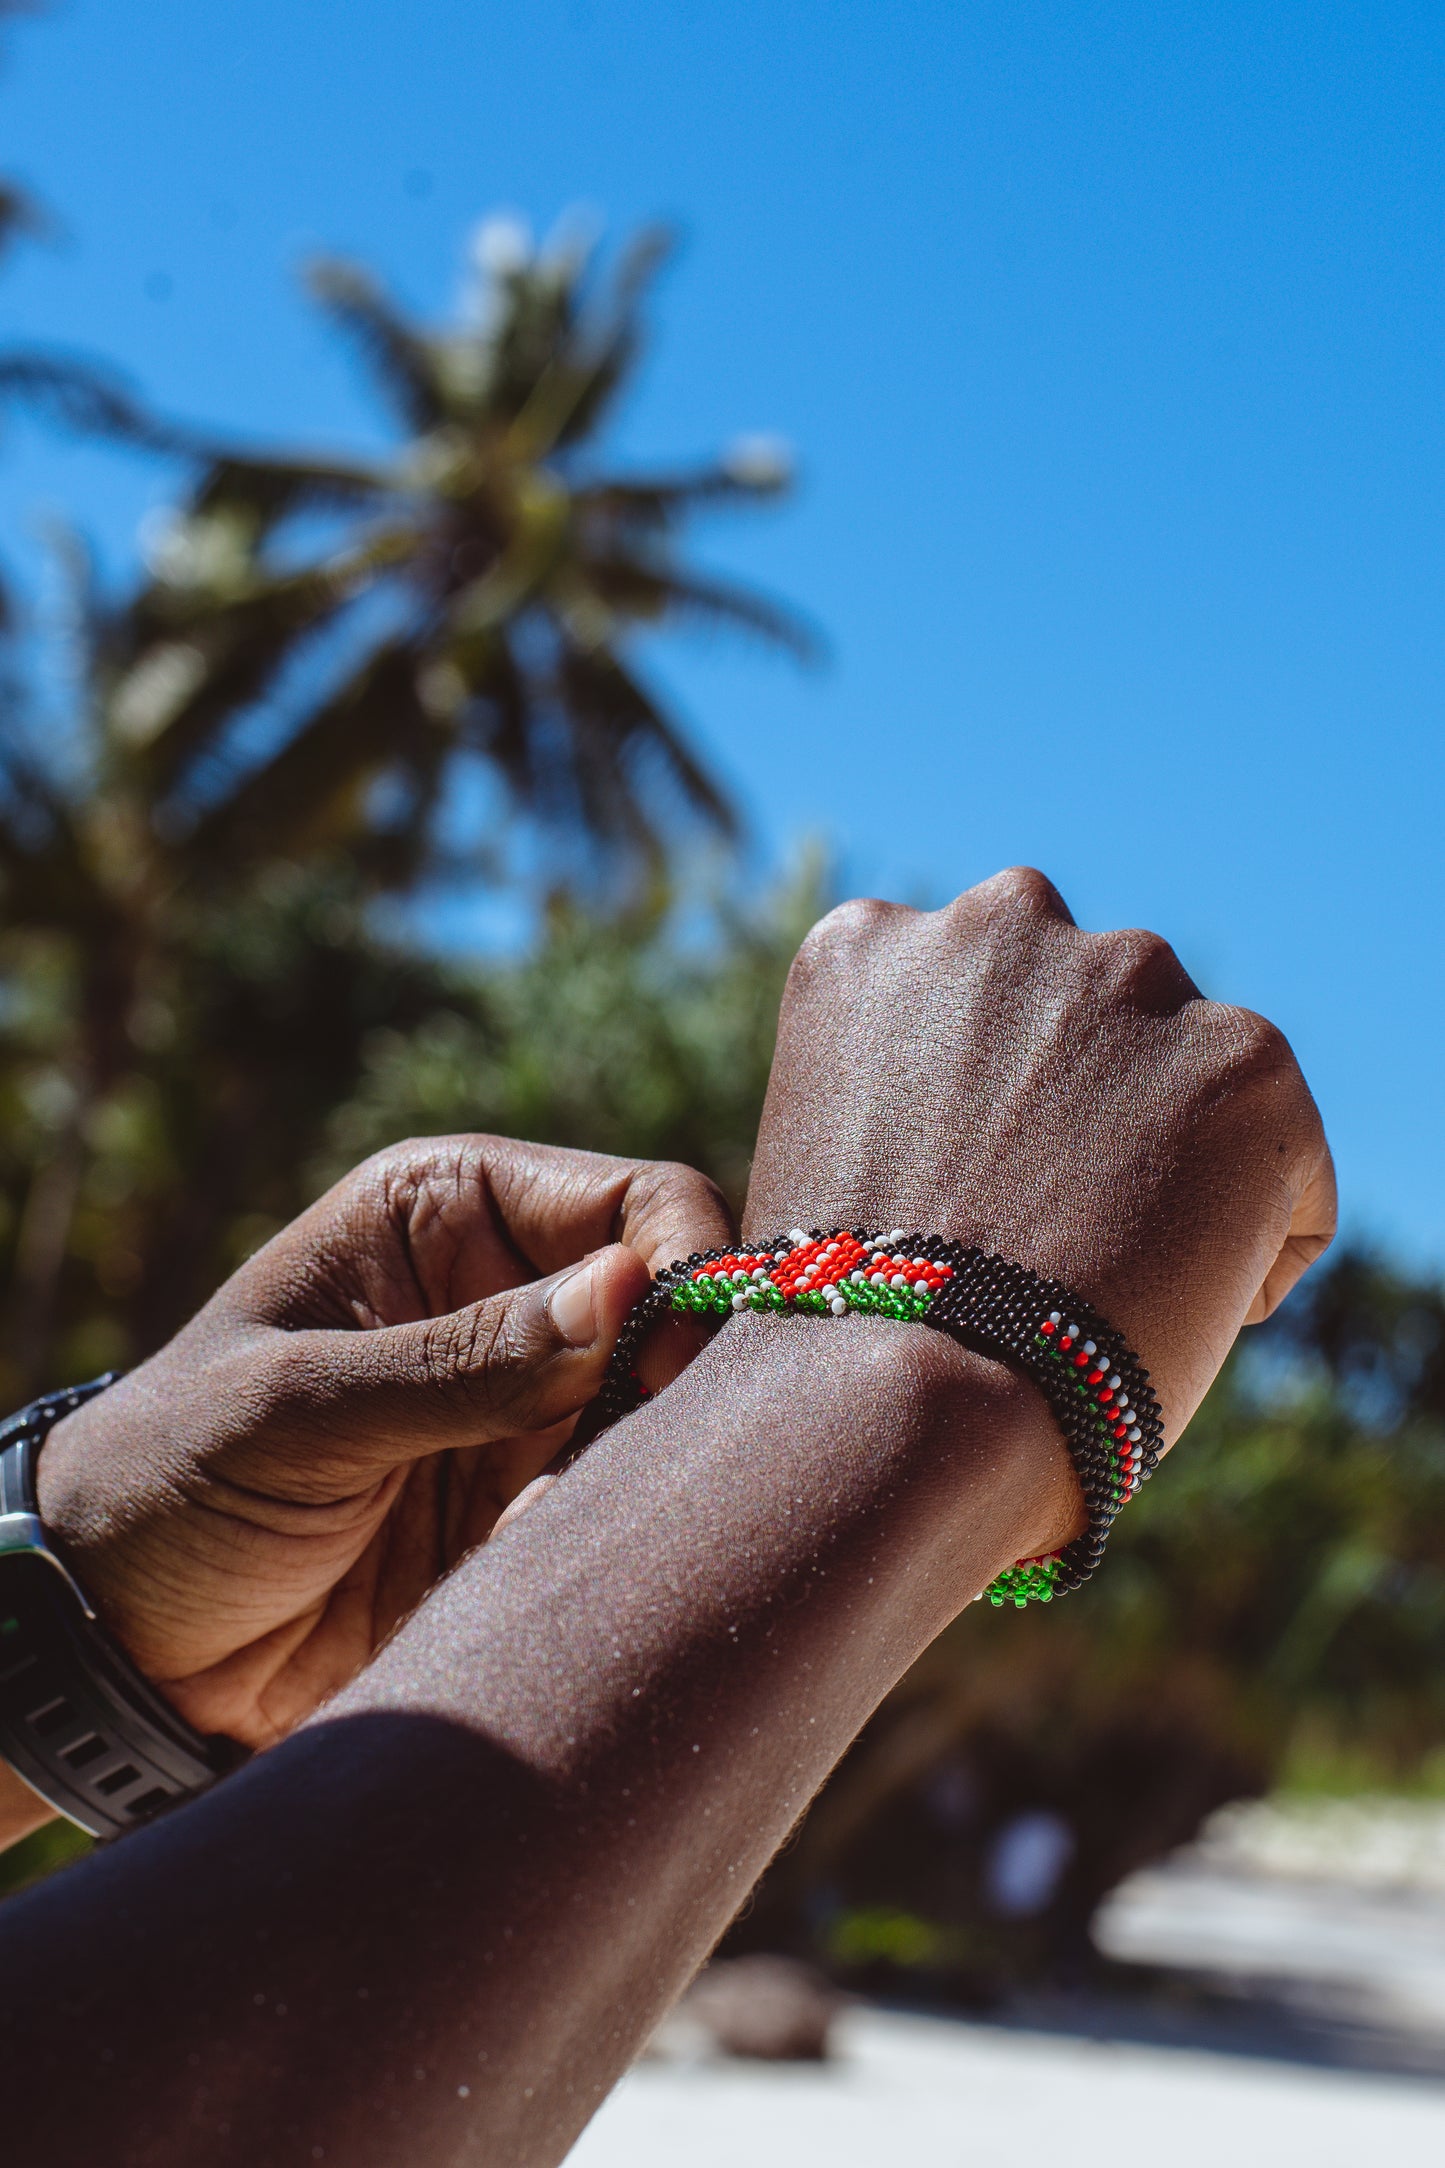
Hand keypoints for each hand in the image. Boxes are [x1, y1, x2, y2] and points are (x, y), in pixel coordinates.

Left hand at [35, 1136, 731, 1748]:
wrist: (117, 1645)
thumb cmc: (173, 1479)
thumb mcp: (302, 1409)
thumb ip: (465, 1359)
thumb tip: (632, 1285)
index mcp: (446, 1214)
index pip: (631, 1199)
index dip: (681, 1264)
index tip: (672, 1366)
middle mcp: (505, 1293)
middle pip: (669, 1310)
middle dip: (669, 1390)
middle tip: (608, 1470)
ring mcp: (525, 1406)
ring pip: (661, 1420)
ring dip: (629, 1478)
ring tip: (533, 1532)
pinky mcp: (528, 1507)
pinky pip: (617, 1507)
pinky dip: (599, 1542)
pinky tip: (519, 1569)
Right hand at [746, 868, 1335, 1445]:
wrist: (910, 1387)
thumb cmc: (850, 1324)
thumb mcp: (840, 1152)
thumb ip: (919, 1092)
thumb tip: (1016, 1130)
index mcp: (873, 944)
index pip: (965, 999)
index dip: (977, 1117)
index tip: (970, 1197)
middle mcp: (1000, 921)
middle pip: (1084, 1009)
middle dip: (1085, 1100)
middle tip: (1055, 1229)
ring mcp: (1126, 977)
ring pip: (1186, 1069)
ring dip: (1171, 1155)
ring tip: (1112, 1273)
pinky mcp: (1243, 1056)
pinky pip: (1285, 1159)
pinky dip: (1257, 1241)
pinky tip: (1180, 1306)